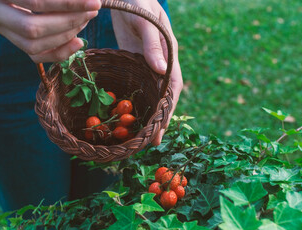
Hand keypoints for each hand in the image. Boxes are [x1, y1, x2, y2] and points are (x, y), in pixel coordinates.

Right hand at [0, 0, 101, 62]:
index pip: (36, 1)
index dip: (68, 3)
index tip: (93, 2)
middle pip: (33, 27)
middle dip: (69, 21)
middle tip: (92, 11)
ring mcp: (0, 29)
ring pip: (33, 45)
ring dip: (66, 35)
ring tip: (86, 19)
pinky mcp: (12, 40)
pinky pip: (35, 55)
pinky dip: (59, 52)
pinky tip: (78, 42)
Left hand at [111, 0, 182, 145]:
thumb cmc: (137, 1)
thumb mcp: (145, 20)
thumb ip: (153, 44)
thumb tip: (160, 71)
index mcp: (169, 54)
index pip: (173, 87)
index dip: (168, 108)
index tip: (162, 128)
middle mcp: (161, 63)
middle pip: (163, 96)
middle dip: (159, 119)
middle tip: (152, 143)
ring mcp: (147, 65)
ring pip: (150, 94)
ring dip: (147, 115)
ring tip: (141, 137)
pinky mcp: (134, 64)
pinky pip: (137, 86)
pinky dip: (135, 102)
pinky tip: (128, 115)